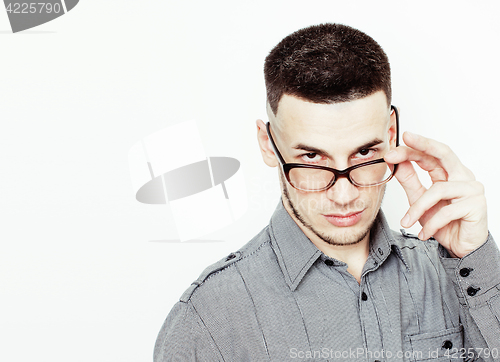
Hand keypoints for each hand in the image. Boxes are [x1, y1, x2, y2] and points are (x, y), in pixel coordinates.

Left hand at [384, 131, 487, 257]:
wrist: (461, 248)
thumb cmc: (443, 223)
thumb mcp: (419, 199)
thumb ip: (410, 180)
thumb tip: (396, 162)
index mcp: (450, 172)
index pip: (432, 154)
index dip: (414, 148)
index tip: (394, 148)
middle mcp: (463, 177)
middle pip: (444, 154)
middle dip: (422, 146)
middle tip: (401, 146)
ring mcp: (472, 190)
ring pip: (437, 190)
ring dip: (418, 208)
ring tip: (407, 221)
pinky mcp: (476, 206)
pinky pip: (446, 212)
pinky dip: (431, 224)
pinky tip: (424, 233)